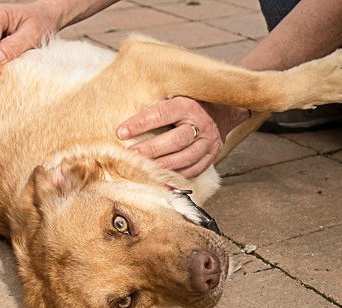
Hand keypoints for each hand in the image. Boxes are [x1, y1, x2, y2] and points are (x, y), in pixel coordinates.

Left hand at [117, 97, 249, 178]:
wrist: (221, 110)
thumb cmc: (188, 103)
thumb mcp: (173, 96)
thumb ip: (154, 106)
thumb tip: (126, 124)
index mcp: (188, 105)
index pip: (161, 114)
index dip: (140, 124)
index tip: (120, 132)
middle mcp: (202, 123)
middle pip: (176, 140)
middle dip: (152, 150)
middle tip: (131, 156)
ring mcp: (209, 142)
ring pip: (185, 158)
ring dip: (162, 166)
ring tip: (143, 169)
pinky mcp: (212, 156)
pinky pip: (193, 170)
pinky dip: (176, 176)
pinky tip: (160, 178)